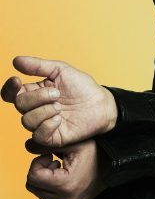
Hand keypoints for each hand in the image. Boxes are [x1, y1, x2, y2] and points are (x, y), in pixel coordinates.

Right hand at [1, 55, 117, 146]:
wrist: (101, 103)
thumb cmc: (81, 86)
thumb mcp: (61, 70)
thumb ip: (38, 66)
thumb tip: (16, 60)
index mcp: (34, 92)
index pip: (11, 93)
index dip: (9, 88)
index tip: (17, 80)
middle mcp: (35, 108)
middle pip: (19, 105)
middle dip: (37, 97)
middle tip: (57, 94)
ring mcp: (42, 123)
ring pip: (27, 121)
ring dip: (45, 111)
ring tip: (61, 107)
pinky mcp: (51, 137)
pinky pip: (38, 136)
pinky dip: (47, 125)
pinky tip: (60, 119)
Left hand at [25, 139, 107, 198]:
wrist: (113, 167)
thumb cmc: (95, 152)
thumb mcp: (73, 143)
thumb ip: (48, 144)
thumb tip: (27, 144)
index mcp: (66, 185)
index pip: (33, 177)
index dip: (38, 162)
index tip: (50, 155)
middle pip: (32, 186)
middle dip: (39, 171)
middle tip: (54, 161)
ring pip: (38, 193)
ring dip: (45, 179)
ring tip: (60, 168)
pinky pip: (48, 198)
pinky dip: (51, 187)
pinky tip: (64, 177)